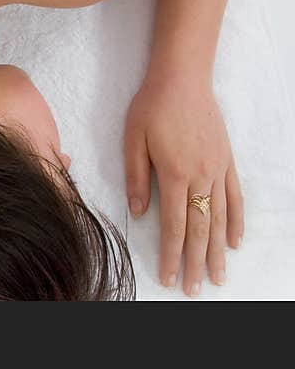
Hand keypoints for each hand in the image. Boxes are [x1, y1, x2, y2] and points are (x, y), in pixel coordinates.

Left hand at [124, 75, 243, 296]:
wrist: (183, 78)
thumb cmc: (152, 107)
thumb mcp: (133, 139)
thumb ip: (137, 177)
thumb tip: (138, 213)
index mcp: (174, 174)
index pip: (174, 224)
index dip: (172, 254)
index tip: (169, 277)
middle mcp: (200, 176)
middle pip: (200, 229)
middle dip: (196, 262)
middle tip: (194, 289)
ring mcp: (218, 169)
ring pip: (220, 218)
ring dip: (218, 250)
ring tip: (218, 276)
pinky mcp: (227, 160)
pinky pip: (235, 197)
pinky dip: (235, 220)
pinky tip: (234, 240)